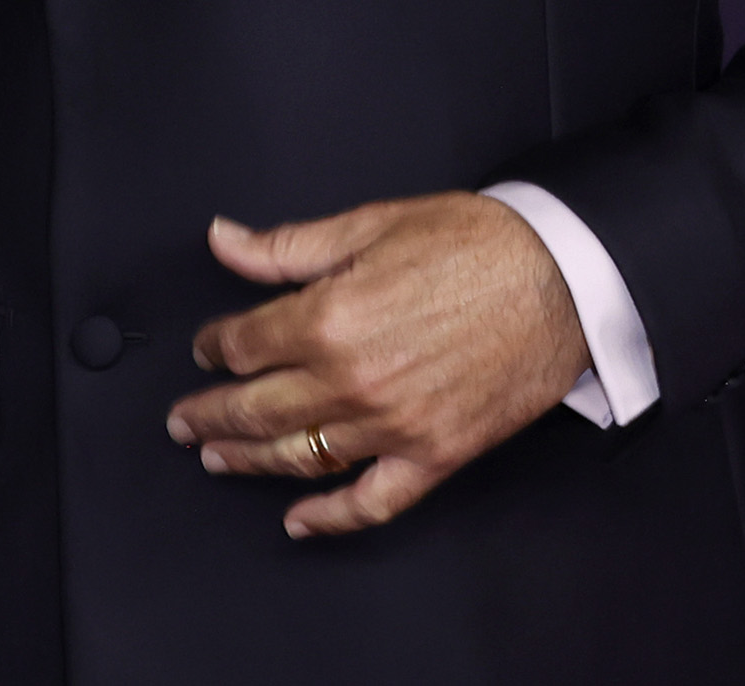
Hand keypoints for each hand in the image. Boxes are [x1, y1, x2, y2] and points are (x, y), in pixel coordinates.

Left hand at [164, 193, 586, 539]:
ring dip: (250, 460)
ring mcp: (393, 426)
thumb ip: (286, 246)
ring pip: (300, 454)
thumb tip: (224, 239)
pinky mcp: (435, 456)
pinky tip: (300, 520)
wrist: (562, 279)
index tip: (208, 347)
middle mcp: (352, 381)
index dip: (215, 346)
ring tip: (216, 459)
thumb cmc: (473, 245)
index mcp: (329, 318)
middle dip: (209, 414)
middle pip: (256, 408)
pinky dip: (331, 516)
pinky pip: (372, 500)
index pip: (245, 344)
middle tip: (182, 420)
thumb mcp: (369, 225)